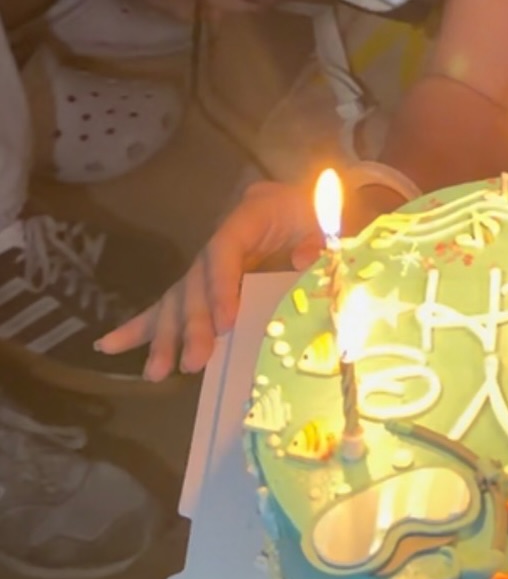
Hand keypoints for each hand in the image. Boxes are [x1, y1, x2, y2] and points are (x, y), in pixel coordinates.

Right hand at [95, 181, 319, 380]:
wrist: (312, 206)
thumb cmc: (319, 213)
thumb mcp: (327, 220)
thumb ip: (317, 239)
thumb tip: (302, 260)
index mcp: (249, 216)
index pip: (225, 249)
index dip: (222, 285)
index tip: (226, 323)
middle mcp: (220, 239)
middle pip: (196, 281)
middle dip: (193, 324)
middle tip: (193, 361)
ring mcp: (207, 263)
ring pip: (178, 298)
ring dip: (165, 335)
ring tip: (155, 372)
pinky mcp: (203, 282)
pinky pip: (169, 304)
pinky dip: (142, 327)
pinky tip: (108, 345)